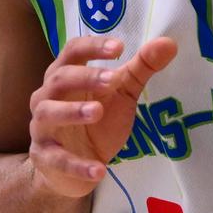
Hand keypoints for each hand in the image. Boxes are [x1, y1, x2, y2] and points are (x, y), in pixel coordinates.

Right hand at [27, 35, 177, 197]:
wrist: (73, 169)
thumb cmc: (97, 122)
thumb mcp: (122, 93)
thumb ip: (141, 68)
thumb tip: (169, 43)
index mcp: (65, 75)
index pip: (72, 51)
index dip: (93, 46)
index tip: (119, 47)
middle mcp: (47, 97)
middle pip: (59, 79)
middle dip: (85, 77)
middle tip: (111, 80)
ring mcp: (42, 127)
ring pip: (48, 113)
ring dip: (72, 111)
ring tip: (97, 112)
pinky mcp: (45, 157)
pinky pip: (58, 160)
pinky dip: (78, 165)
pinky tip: (99, 169)